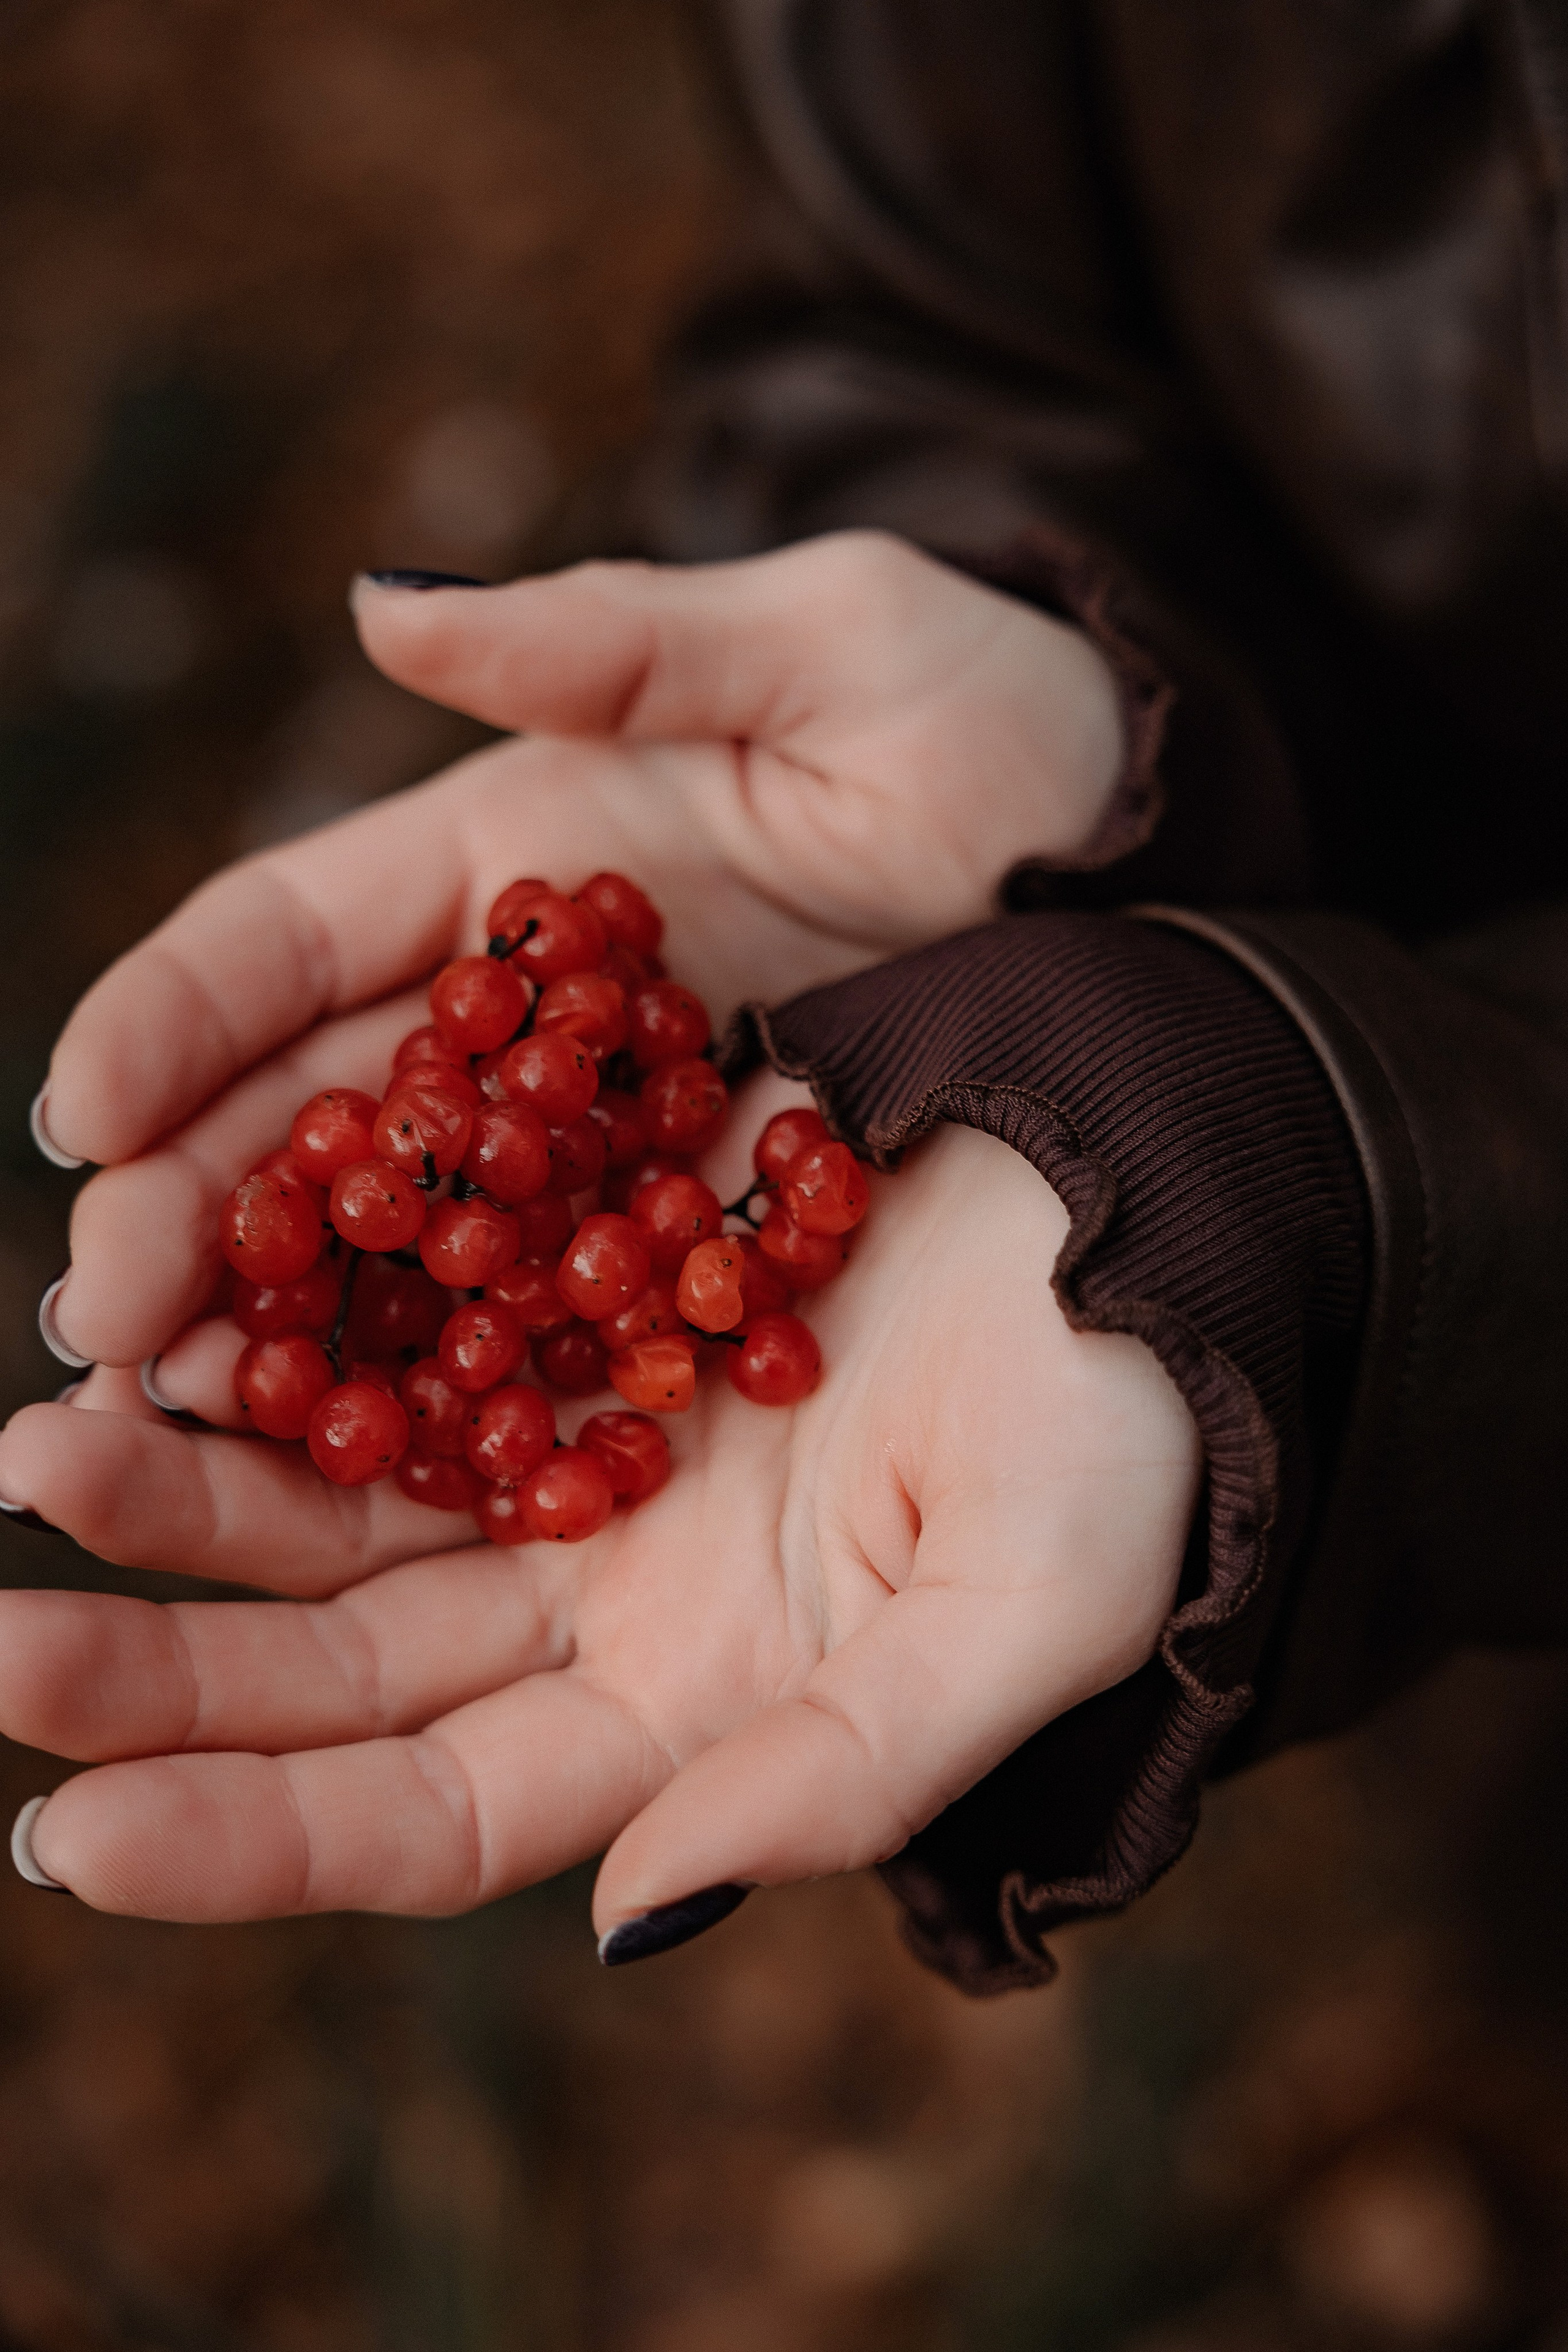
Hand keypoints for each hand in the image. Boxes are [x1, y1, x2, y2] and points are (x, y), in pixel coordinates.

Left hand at [0, 1093, 1199, 1934]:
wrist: (1154, 1195)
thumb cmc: (1130, 1419)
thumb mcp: (1028, 1605)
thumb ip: (852, 1775)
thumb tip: (636, 1923)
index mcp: (696, 1709)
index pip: (435, 1816)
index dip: (257, 1844)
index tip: (73, 1842)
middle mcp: (604, 1592)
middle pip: (338, 1668)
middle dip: (160, 1674)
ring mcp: (573, 1433)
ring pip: (333, 1497)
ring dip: (184, 1486)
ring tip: (38, 1450)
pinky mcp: (567, 1271)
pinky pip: (390, 1313)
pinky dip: (282, 1324)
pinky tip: (173, 1310)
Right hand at [35, 528, 1120, 1369]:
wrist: (1156, 869)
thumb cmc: (1005, 726)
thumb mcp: (835, 643)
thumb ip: (613, 639)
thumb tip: (381, 606)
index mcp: (514, 866)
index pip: (288, 940)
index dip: (171, 1018)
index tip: (79, 1113)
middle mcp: (521, 1026)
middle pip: (309, 1118)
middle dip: (188, 1214)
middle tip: (96, 1333)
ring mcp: (597, 1156)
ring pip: (396, 1248)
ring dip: (277, 1340)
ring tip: (168, 1436)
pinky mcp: (688, 1256)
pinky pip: (548, 1334)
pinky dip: (452, 1404)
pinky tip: (367, 1489)